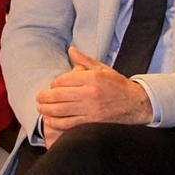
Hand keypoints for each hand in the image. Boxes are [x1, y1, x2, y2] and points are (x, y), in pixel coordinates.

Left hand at [35, 47, 151, 138]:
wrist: (136, 104)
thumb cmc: (117, 86)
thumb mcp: (103, 69)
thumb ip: (85, 60)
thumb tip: (71, 49)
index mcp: (93, 78)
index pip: (63, 80)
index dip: (54, 84)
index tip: (53, 86)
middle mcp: (91, 94)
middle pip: (58, 96)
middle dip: (44, 98)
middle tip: (39, 98)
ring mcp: (91, 110)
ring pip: (60, 111)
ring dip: (47, 110)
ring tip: (42, 108)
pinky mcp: (92, 124)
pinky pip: (68, 125)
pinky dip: (56, 123)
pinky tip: (51, 120)